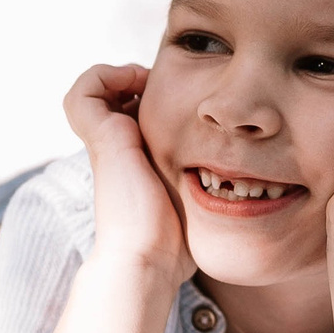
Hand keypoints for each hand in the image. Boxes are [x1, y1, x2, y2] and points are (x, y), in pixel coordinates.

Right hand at [63, 62, 190, 282]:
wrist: (148, 257)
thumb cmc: (176, 242)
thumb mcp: (196, 201)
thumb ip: (208, 187)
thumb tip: (248, 184)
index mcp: (136, 160)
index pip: (135, 115)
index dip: (155, 99)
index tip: (185, 103)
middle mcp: (117, 147)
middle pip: (115, 98)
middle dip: (140, 82)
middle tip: (168, 87)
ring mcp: (106, 141)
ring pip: (91, 90)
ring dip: (119, 75)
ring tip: (146, 81)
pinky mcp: (103, 136)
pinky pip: (85, 90)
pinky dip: (106, 76)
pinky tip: (138, 84)